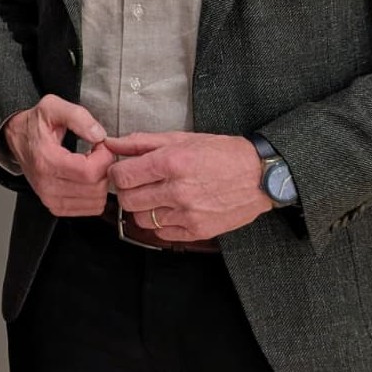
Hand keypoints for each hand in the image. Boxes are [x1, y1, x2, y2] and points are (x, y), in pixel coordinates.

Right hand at [3, 95, 111, 215]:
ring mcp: (50, 198)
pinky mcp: (55, 206)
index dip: (105, 157)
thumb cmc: (34, 124)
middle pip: (95, 188)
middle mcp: (47, 184)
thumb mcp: (52, 107)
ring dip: (101, 182)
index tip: (101, 144)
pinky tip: (87, 178)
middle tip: (98, 153)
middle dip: (105, 169)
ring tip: (92, 164)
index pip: (90, 172)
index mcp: (47, 160)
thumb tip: (98, 135)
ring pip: (95, 202)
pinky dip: (95, 194)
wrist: (17, 138)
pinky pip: (89, 209)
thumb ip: (77, 116)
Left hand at [106, 131, 270, 240]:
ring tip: (156, 196)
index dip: (117, 172)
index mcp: (171, 162)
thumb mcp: (181, 138)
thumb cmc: (221, 153)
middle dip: (127, 190)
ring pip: (141, 219)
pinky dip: (160, 223)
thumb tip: (112, 142)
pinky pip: (161, 233)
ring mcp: (188, 213)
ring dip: (143, 208)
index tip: (123, 170)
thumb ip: (141, 142)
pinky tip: (171, 209)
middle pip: (128, 199)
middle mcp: (178, 190)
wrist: (259, 176)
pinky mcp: (197, 230)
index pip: (122, 176)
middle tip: (138, 183)